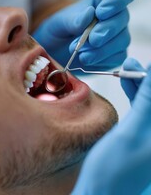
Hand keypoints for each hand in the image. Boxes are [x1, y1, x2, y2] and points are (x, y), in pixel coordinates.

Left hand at [33, 0, 135, 69]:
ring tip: (81, 53)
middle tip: (92, 39)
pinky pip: (117, 58)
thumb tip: (90, 13)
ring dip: (102, 48)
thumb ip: (74, 19)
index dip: (118, 0)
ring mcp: (117, 38)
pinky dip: (101, 60)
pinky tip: (86, 59)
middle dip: (107, 30)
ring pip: (122, 41)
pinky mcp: (115, 56)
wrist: (55, 53)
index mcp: (103, 0)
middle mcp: (114, 17)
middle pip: (123, 19)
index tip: (100, 12)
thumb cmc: (59, 31)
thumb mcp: (60, 22)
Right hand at [71, 60, 150, 194]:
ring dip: (140, 84)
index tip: (144, 63)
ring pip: (149, 101)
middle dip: (146, 78)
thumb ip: (146, 101)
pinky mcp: (142, 134)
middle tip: (131, 64)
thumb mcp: (131, 131)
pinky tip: (127, 84)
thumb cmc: (112, 168)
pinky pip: (143, 109)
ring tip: (127, 69)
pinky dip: (135, 95)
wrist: (99, 192)